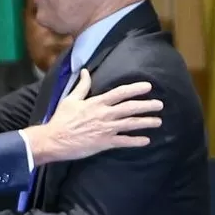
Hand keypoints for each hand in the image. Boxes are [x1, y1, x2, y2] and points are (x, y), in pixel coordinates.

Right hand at [24, 70, 162, 163]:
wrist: (54, 139)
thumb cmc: (61, 119)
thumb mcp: (70, 99)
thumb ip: (81, 86)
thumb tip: (84, 71)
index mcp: (97, 102)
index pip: (120, 93)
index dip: (135, 89)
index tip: (148, 86)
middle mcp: (105, 114)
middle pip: (131, 108)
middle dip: (147, 105)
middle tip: (160, 104)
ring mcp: (106, 129)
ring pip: (131, 124)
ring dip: (146, 122)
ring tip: (158, 121)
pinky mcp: (104, 143)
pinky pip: (124, 142)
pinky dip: (136, 141)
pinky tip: (146, 140)